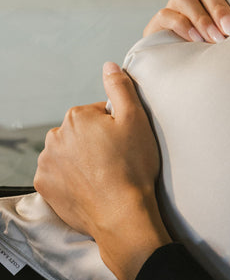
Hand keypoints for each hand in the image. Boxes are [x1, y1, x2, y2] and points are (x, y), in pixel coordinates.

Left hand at [34, 63, 171, 279]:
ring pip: (66, 154)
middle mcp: (54, 136)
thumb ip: (121, 87)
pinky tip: (89, 188)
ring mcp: (46, 163)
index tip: (125, 145)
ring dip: (80, 161)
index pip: (96, 115)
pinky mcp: (44, 186)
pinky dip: (70, 180)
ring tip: (104, 177)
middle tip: (117, 162)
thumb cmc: (132, 168)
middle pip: (79, 134)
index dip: (114, 129)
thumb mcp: (136, 120)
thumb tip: (109, 65)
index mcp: (76, 116)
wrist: (121, 214)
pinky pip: (57, 176)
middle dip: (94, 144)